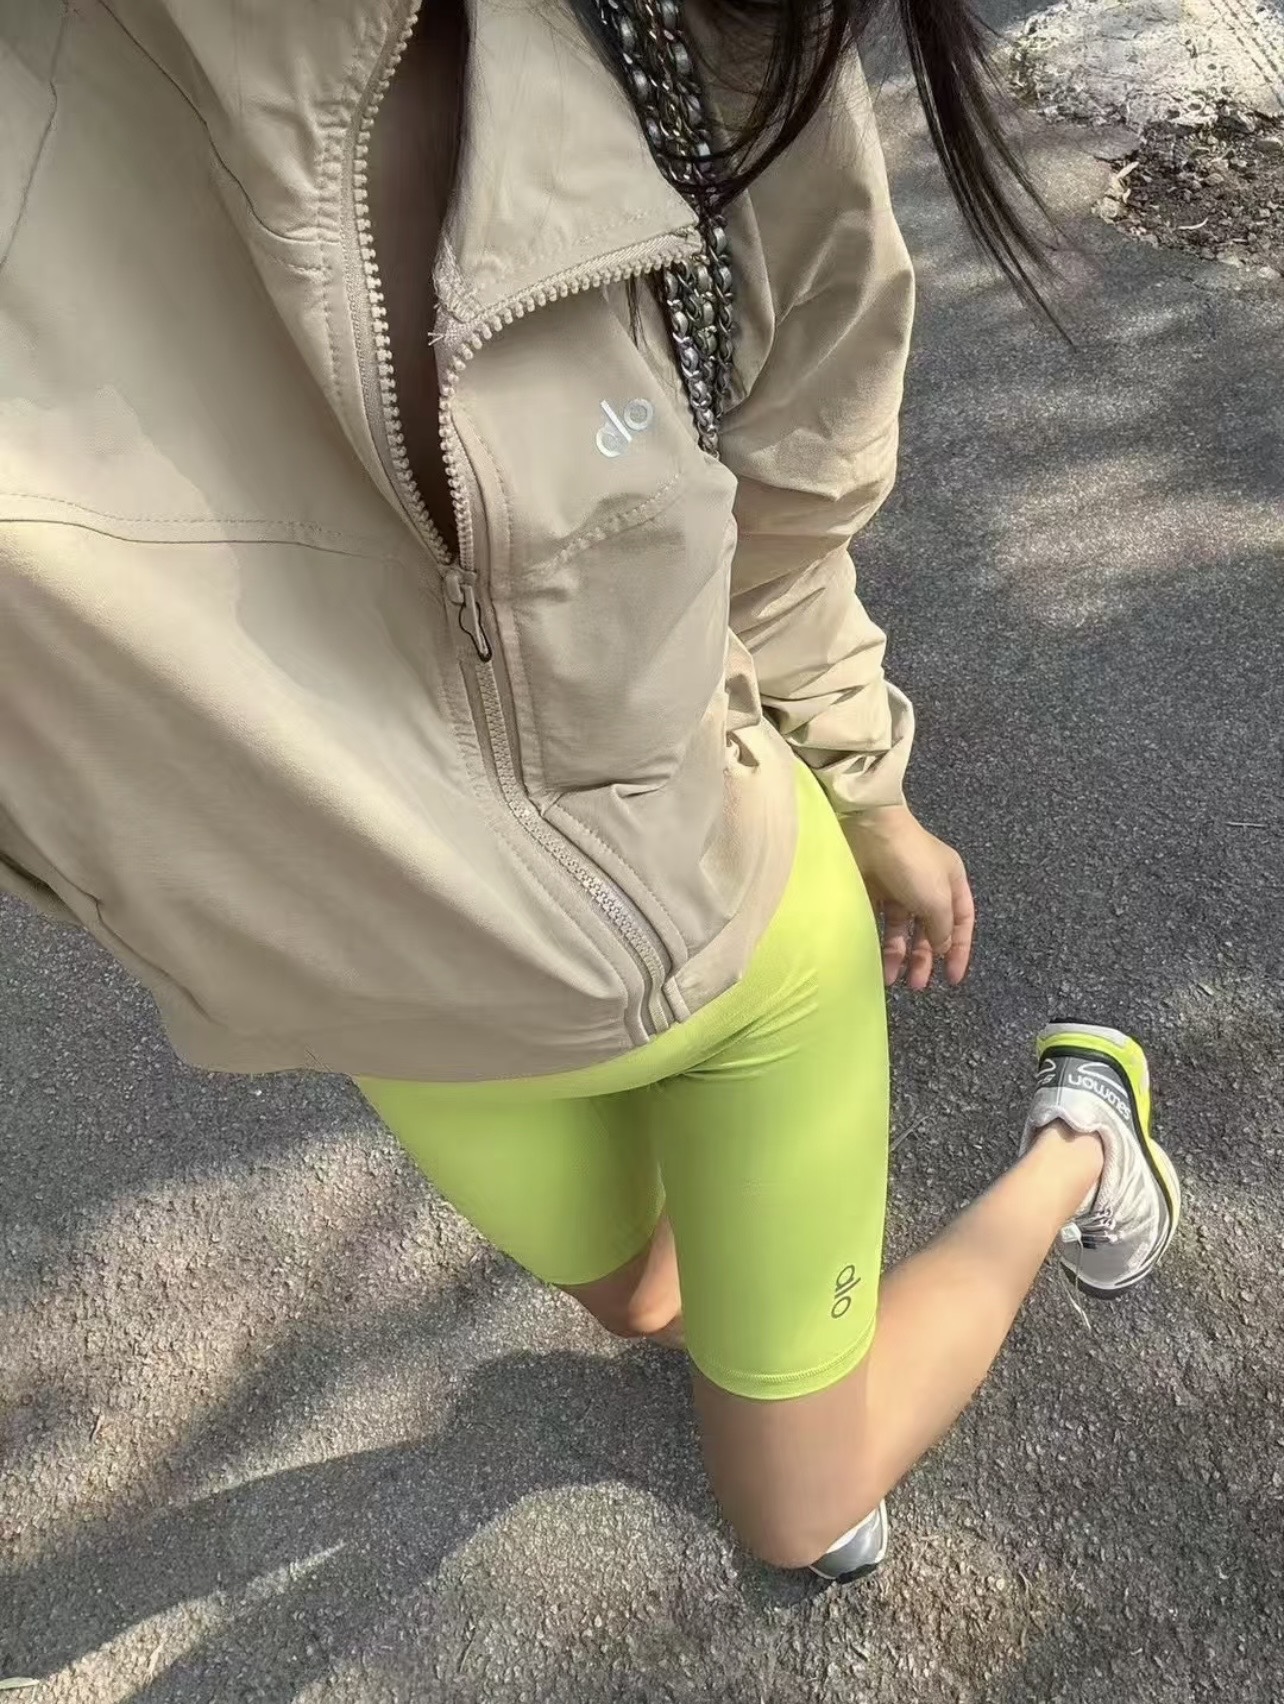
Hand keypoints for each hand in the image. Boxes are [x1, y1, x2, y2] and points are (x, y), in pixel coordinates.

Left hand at [843, 805, 974, 990]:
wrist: (868, 830)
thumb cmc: (911, 862)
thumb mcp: (938, 898)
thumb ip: (942, 928)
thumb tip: (941, 949)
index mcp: (952, 882)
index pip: (962, 923)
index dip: (959, 951)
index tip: (952, 979)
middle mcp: (929, 886)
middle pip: (931, 930)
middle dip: (925, 959)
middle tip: (917, 986)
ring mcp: (900, 888)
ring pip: (904, 930)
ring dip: (901, 956)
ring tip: (892, 980)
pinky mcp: (874, 891)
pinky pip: (881, 924)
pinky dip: (881, 943)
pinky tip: (878, 961)